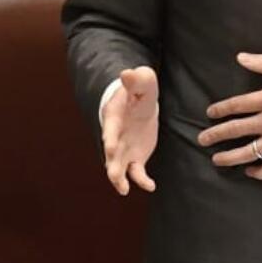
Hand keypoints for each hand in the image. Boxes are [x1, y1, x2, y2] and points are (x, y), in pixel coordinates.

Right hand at [102, 66, 158, 195]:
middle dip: (111, 164)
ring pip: (119, 167)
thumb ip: (136, 79)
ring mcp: (124, 149)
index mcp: (115, 117)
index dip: (110, 137)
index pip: (111, 128)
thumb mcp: (142, 81)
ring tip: (123, 189)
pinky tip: (151, 186)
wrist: (139, 103)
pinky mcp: (135, 157)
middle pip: (110, 153)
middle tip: (113, 175)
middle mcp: (115, 136)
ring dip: (119, 178)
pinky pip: (137, 172)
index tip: (110, 146)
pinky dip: (142, 180)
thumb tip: (128, 73)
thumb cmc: (138, 90)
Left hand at [197, 51, 261, 179]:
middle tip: (202, 139)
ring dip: (231, 157)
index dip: (220, 109)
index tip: (210, 113)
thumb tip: (241, 58)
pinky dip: (259, 172)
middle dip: (216, 135)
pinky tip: (250, 171)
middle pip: (237, 130)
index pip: (237, 105)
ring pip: (250, 153)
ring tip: (217, 160)